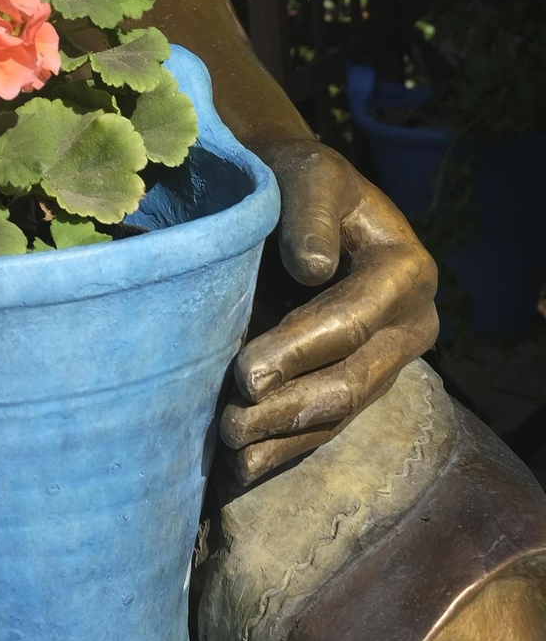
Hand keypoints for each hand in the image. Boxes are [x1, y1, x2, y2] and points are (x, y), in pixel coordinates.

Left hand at [220, 139, 438, 485]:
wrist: (299, 198)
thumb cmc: (300, 180)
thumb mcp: (310, 173)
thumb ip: (311, 213)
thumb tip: (313, 270)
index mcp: (406, 271)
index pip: (351, 320)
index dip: (300, 349)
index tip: (246, 374)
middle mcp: (410, 325)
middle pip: (350, 379)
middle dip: (288, 407)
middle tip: (230, 422)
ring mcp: (389, 361)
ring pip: (339, 413)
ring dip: (283, 437)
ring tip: (229, 449)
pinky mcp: (361, 383)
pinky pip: (328, 426)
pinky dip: (285, 448)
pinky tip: (243, 468)